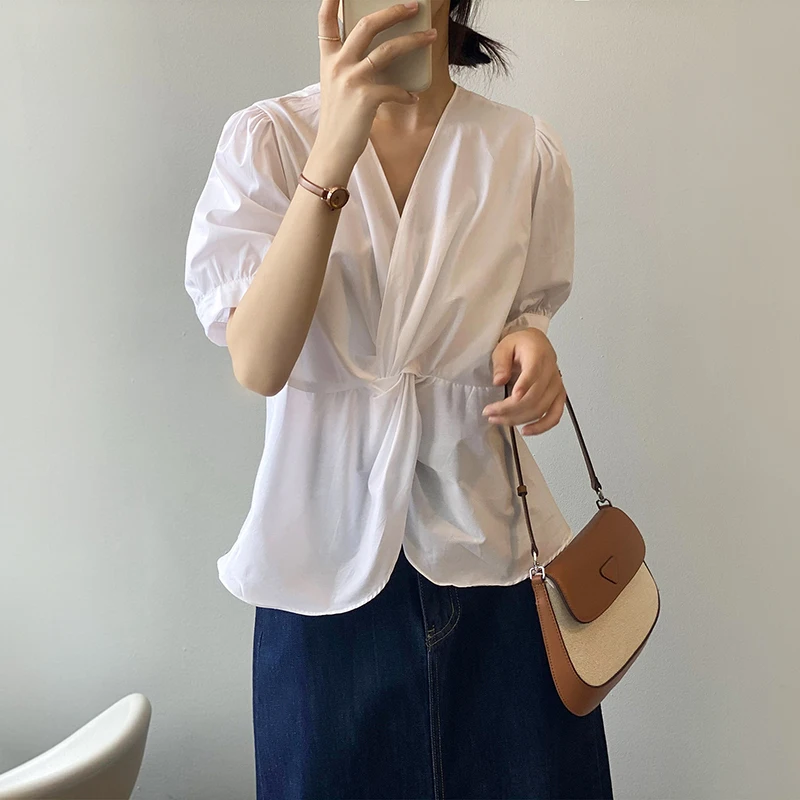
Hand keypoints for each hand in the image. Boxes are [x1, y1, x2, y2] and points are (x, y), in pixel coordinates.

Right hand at [315, 0, 436, 169]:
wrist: (332, 151)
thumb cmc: (338, 121)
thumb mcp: (336, 87)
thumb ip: (349, 66)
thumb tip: (376, 53)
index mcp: (328, 60)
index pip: (326, 21)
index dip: (333, 0)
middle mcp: (338, 65)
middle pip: (367, 25)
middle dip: (394, 11)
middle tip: (413, 6)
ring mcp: (351, 80)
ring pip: (388, 50)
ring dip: (414, 41)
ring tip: (431, 37)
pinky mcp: (365, 98)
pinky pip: (395, 88)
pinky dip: (407, 93)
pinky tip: (412, 97)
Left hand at [482, 329, 565, 435]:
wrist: (537, 344)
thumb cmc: (521, 345)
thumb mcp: (504, 346)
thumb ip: (501, 362)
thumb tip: (499, 380)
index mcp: (538, 355)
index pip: (533, 372)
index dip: (524, 385)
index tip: (512, 396)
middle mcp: (551, 372)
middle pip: (533, 397)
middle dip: (509, 409)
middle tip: (489, 412)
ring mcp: (557, 386)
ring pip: (540, 409)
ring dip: (518, 419)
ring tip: (497, 420)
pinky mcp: (558, 396)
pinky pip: (554, 416)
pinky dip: (542, 426)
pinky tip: (526, 430)